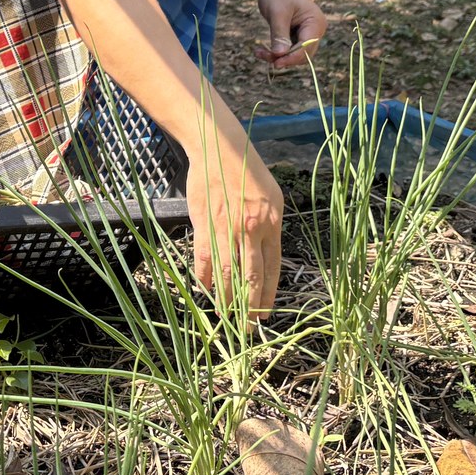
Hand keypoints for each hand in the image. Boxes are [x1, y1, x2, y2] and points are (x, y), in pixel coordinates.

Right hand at [185, 122, 283, 319]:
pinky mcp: (204, 225)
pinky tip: (206, 291)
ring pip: (227, 273)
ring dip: (226, 299)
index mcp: (271, 224)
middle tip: (247, 326)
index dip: (267, 295)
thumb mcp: (272, 197)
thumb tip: (266, 254)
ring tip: (225, 316)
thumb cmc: (247, 169)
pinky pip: (203, 260)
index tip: (264, 314)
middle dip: (249, 306)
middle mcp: (250, 230)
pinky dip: (204, 279)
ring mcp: (226, 228)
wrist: (219, 148)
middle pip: (250, 278)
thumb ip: (269, 226)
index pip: (272, 269)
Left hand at [257, 0, 326, 70]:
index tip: (275, 63)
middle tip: (263, 56)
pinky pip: (289, 49)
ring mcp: (307, 34)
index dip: (292, 57)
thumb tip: (280, 55)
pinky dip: (276, 51)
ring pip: (294, 54)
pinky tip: (262, 50)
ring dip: (278, 56)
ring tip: (259, 52)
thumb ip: (280, 35)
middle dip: (283, 57)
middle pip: (302, 54)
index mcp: (315, 23)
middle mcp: (315, 30)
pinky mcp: (297, 35)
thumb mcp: (277, 14)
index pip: (307, 46)